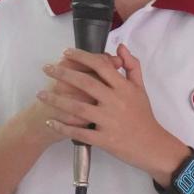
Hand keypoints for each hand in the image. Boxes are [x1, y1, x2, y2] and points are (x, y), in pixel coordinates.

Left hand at [37, 44, 187, 182]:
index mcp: (124, 87)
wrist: (152, 145)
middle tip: (46, 68)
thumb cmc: (144, 115)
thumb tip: (120, 47)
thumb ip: (132, 66)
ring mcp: (108, 120)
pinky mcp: (104, 139)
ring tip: (41, 94)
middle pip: (85, 83)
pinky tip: (50, 122)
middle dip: (63, 74)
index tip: (66, 52)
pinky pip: (79, 132)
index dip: (82, 57)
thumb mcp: (141, 88)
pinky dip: (63, 127)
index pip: (101, 66)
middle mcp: (115, 101)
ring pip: (78, 108)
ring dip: (56, 100)